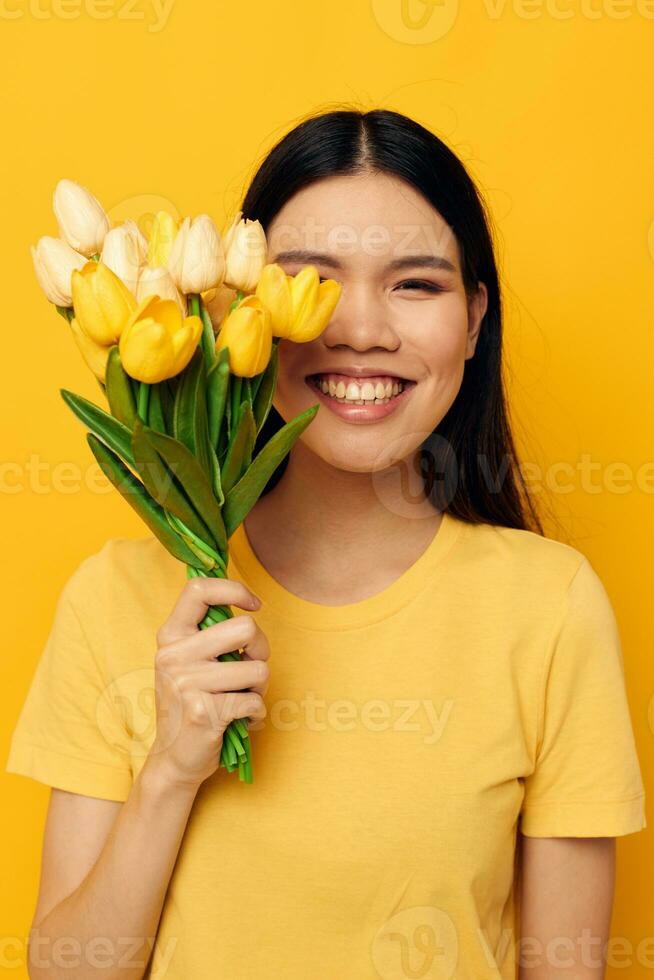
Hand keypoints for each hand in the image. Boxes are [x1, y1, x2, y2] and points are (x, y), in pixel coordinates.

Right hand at [145, 576, 269, 790]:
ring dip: (259, 689)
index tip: (254, 604)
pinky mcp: (203, 712)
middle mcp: (173, 655)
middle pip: (246, 628)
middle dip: (261, 649)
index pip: (199, 588)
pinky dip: (256, 714)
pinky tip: (241, 721)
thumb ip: (209, 633)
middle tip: (250, 670)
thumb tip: (248, 606)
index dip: (234, 589)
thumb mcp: (188, 661)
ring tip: (242, 700)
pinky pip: (254, 702)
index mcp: (171, 636)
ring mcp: (186, 683)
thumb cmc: (193, 703)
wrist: (174, 759)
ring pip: (257, 669)